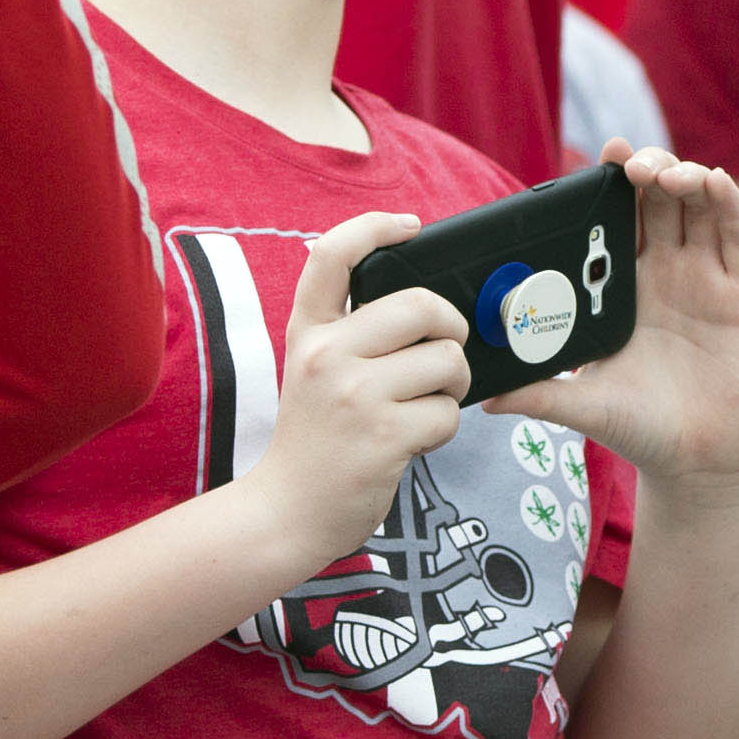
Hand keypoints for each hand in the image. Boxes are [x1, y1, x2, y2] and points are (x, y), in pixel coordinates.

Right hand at [232, 213, 474, 565]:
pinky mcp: (384, 436)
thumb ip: (351, 332)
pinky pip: (448, 413)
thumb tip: (423, 301)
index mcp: (308, 332)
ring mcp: (354, 395)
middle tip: (443, 353)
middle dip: (451, 329)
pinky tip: (414, 441)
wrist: (287, 512)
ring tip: (424, 405)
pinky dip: (443, 429)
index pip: (332, 254)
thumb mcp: (311, 370)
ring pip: (446, 360)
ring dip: (451, 386)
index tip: (411, 227)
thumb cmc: (316, 438)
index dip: (375, 227)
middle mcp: (325, 355)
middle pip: (421, 304)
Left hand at [493, 147, 738, 485]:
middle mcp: (671, 272)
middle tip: (628, 163)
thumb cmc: (641, 429)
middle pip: (661, 200)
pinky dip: (729, 204)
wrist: (698, 464)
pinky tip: (712, 181)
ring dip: (684, 177)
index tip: (601, 158)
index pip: (622, 218)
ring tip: (663, 174)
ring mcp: (710, 279)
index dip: (614, 184)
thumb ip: (539, 394)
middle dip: (647, 170)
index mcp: (628, 286)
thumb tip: (481, 397)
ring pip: (701, 207)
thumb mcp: (584, 405)